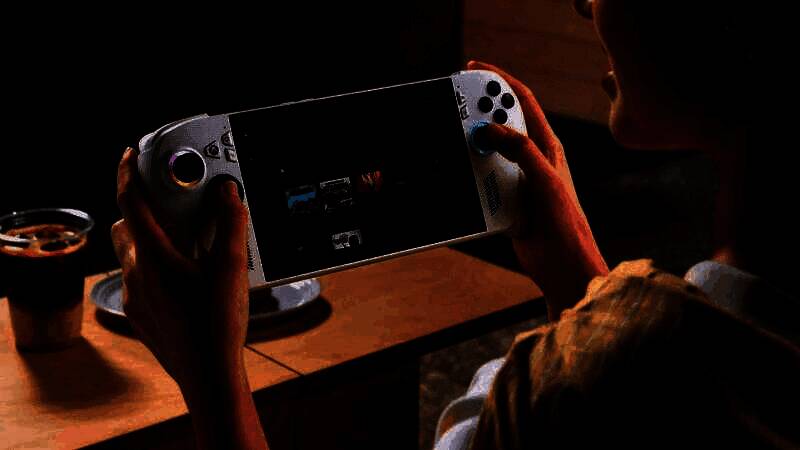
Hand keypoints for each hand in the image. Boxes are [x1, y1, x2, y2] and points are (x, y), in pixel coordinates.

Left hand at [112, 147, 266, 448]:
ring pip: (130, 256)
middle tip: (169, 207)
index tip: (132, 156)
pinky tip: (182, 279)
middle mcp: (136, 275)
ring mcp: (134, 297)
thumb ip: (231, 223)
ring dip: (147, 242)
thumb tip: (228, 193)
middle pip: (125, 227)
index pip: (131, 203)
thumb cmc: (218, 325)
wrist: (208, 375)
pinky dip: (153, 269)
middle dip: (140, 211)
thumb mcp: (233, 268)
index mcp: (154, 257)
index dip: (129, 173)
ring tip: (181, 245)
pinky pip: (137, 280)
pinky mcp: (139, 315)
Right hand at [467, 61, 607, 318]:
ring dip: (471, 145)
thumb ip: (522, 151)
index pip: (523, 102)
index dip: (500, 82)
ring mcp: (516, 179)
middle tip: (456, 102)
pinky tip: (458, 172)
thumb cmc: (566, 224)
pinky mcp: (504, 200)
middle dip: (479, 110)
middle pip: (500, 124)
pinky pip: (480, 179)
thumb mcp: (546, 181)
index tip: (475, 70)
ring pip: (486, 152)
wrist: (561, 265)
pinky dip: (467, 173)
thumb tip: (494, 128)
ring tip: (455, 138)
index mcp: (547, 147)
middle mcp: (531, 159)